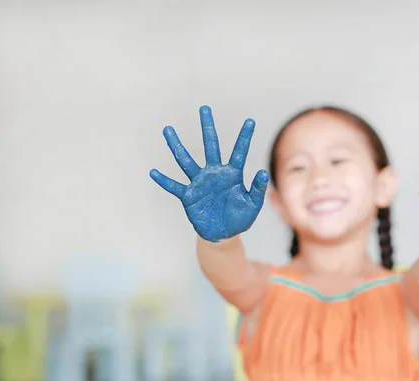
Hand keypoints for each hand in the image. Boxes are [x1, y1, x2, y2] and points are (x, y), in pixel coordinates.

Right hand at [150, 106, 268, 241]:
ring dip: (177, 146)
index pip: (239, 152)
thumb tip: (263, 172)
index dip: (245, 137)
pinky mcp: (189, 196)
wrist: (223, 234)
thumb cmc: (239, 218)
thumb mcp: (252, 205)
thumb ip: (257, 189)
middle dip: (208, 127)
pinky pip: (175, 186)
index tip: (251, 120)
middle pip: (211, 146)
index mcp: (232, 174)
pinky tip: (154, 172)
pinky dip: (165, 180)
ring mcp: (200, 183)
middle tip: (205, 108)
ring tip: (167, 130)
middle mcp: (214, 173)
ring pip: (186, 160)